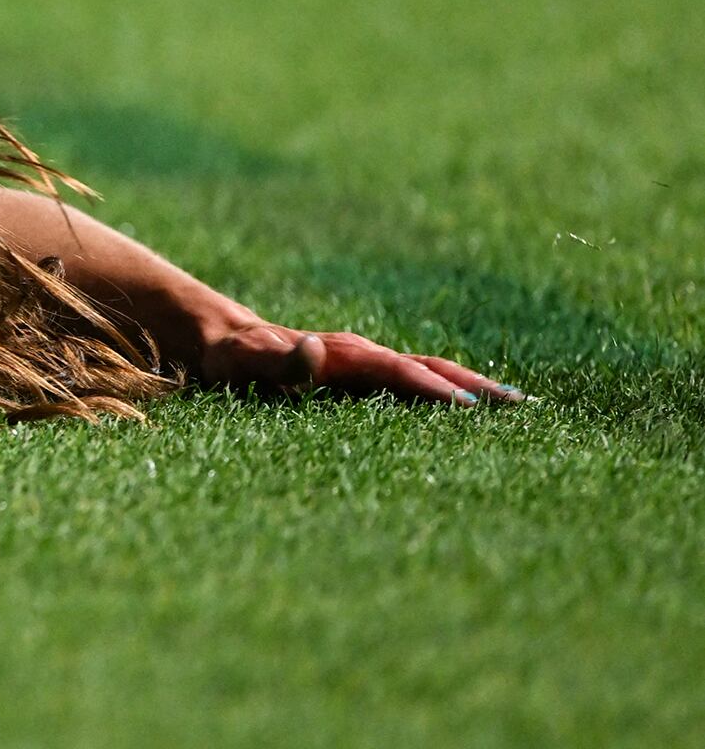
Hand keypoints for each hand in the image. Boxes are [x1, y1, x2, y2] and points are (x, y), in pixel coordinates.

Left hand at [196, 312, 526, 406]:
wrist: (225, 340)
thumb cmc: (233, 361)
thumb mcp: (245, 362)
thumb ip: (279, 360)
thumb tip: (315, 349)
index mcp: (342, 355)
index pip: (398, 372)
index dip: (432, 389)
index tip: (471, 406)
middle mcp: (364, 355)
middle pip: (429, 368)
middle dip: (474, 385)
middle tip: (524, 407)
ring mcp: (368, 363)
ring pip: (429, 372)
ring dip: (472, 386)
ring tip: (518, 406)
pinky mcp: (367, 373)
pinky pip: (415, 380)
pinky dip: (449, 389)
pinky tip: (476, 408)